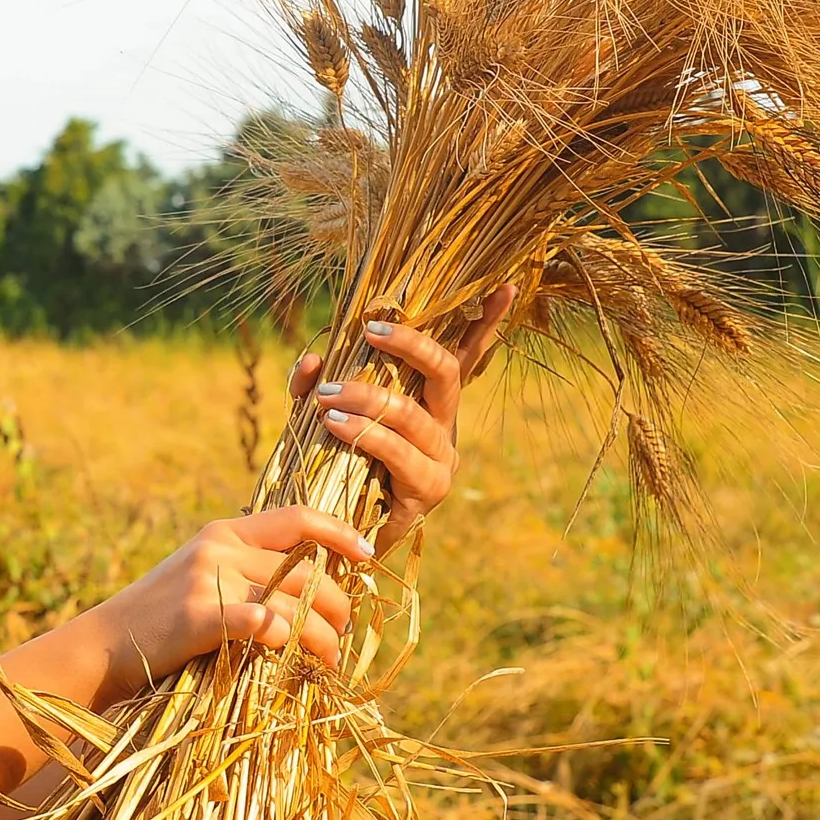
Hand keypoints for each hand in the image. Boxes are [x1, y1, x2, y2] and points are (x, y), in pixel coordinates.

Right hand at [86, 505, 374, 699]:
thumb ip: (244, 570)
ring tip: (329, 660)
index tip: (369, 555)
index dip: (340, 533)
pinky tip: (293, 657)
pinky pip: (260, 623)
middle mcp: (220, 549)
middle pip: (306, 572)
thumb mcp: (199, 576)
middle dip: (337, 606)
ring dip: (321, 637)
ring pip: (293, 604)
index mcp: (224, 533)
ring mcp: (208, 580)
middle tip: (344, 635)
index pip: (296, 519)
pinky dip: (284, 639)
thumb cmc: (158, 620)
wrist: (103, 646)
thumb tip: (306, 586)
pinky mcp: (199, 616)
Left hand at [288, 284, 515, 548]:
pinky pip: (400, 455)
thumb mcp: (320, 416)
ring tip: (328, 397)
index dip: (488, 322)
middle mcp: (445, 425)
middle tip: (367, 332)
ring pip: (413, 414)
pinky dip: (366, 435)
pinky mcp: (428, 491)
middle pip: (444, 372)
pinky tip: (337, 427)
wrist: (336, 535)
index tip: (506, 285)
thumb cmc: (335, 466)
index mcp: (430, 402)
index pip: (465, 356)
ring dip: (367, 399)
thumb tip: (312, 359)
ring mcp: (441, 459)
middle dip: (409, 345)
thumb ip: (314, 386)